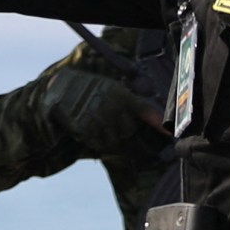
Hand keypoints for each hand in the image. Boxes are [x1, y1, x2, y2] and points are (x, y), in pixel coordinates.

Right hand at [42, 69, 161, 153]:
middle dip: (122, 130)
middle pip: (128, 130)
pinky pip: (96, 142)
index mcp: (120, 93)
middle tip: (110, 122)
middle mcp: (109, 105)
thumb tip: (159, 123)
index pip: (144, 110)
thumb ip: (133, 104)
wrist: (60, 86)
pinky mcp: (82, 126)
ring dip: (107, 137)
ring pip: (112, 140)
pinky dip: (93, 140)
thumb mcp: (113, 89)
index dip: (157, 122)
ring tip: (97, 125)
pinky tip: (87, 129)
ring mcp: (95, 116)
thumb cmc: (91, 89)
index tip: (170, 133)